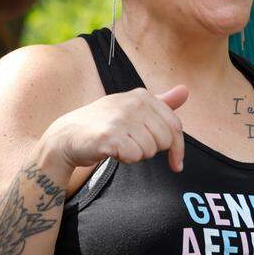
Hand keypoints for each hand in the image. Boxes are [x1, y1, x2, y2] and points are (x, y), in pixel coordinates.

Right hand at [40, 86, 187, 176]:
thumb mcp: (133, 108)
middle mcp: (133, 103)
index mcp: (142, 96)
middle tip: (132, 144)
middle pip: (165, 141)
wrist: (67, 135)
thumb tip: (186, 90)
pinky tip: (112, 151)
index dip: (179, 149)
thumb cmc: (103, 123)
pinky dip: (125, 159)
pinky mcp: (110, 136)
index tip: (176, 164)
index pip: (175, 126)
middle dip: (151, 150)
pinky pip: (134, 157)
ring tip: (120, 145)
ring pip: (150, 151)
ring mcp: (120, 118)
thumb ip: (161, 102)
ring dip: (136, 154)